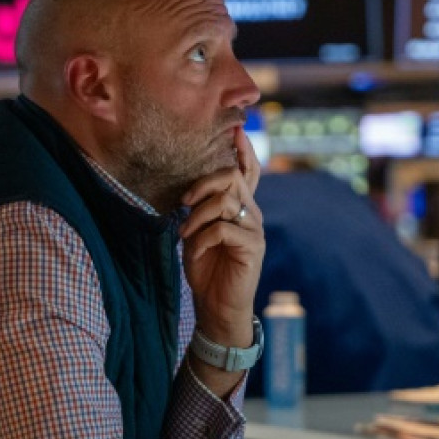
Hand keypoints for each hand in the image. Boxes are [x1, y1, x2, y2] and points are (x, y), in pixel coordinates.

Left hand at [179, 127, 264, 351]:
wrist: (217, 308)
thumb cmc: (206, 269)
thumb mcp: (199, 232)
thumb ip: (202, 209)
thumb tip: (190, 189)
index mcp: (241, 206)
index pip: (248, 171)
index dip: (244, 150)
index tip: (235, 130)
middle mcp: (252, 213)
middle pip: (232, 177)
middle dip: (204, 183)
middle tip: (185, 200)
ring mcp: (254, 230)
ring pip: (226, 200)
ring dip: (198, 215)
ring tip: (184, 232)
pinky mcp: (252, 247)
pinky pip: (223, 229)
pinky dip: (202, 237)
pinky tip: (193, 251)